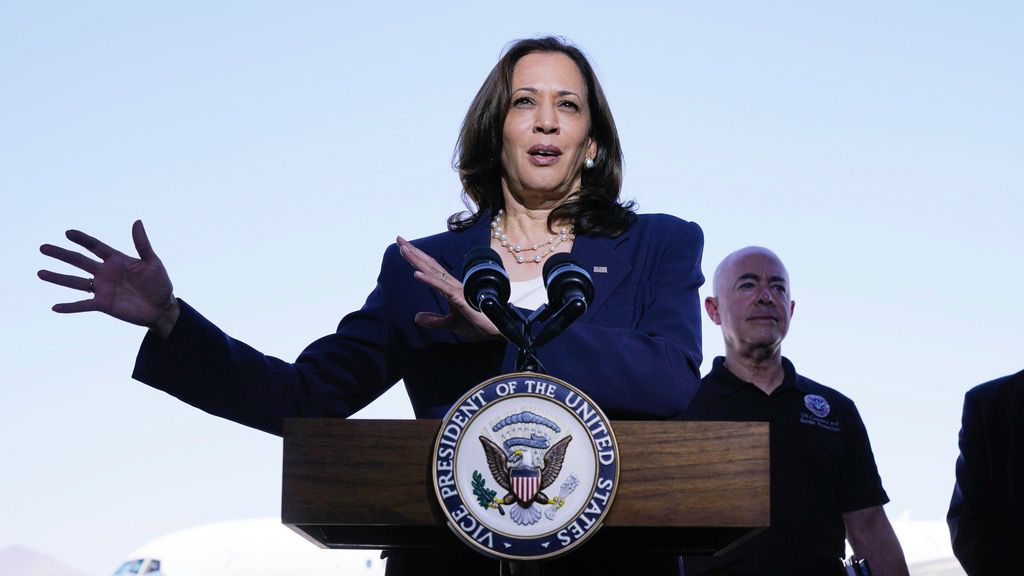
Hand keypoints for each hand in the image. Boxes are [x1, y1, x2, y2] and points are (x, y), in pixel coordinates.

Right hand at [38, 220, 179, 337]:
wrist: (163, 308)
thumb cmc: (160, 284)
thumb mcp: (153, 262)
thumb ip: (142, 244)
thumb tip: (137, 221)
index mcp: (116, 260)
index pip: (95, 246)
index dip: (82, 239)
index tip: (68, 232)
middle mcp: (105, 272)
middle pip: (79, 261)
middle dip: (61, 254)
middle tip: (43, 247)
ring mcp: (103, 289)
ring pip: (75, 282)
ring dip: (58, 277)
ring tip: (40, 273)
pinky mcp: (103, 304)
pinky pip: (83, 305)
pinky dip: (70, 307)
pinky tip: (55, 307)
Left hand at [397, 236, 499, 341]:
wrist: (499, 329)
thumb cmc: (479, 323)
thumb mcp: (450, 323)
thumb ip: (434, 320)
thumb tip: (416, 317)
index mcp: (450, 288)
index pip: (430, 269)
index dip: (417, 258)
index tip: (404, 247)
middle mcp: (452, 285)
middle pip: (430, 265)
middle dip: (413, 252)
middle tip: (399, 239)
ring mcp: (456, 290)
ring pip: (433, 271)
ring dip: (418, 260)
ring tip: (404, 249)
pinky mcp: (460, 299)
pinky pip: (442, 287)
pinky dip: (429, 280)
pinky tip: (416, 274)